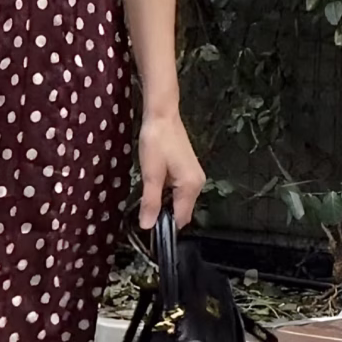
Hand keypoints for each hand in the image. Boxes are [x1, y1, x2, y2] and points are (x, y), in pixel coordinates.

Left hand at [137, 111, 205, 230]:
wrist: (162, 115)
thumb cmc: (156, 142)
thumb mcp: (150, 174)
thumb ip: (151, 202)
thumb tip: (147, 226)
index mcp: (191, 187)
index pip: (180, 219)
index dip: (164, 226)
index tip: (146, 226)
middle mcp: (197, 184)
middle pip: (181, 211)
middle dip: (163, 215)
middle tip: (143, 209)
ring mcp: (194, 176)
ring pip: (178, 201)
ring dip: (164, 203)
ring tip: (147, 196)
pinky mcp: (188, 170)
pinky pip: (178, 191)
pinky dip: (166, 192)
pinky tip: (154, 184)